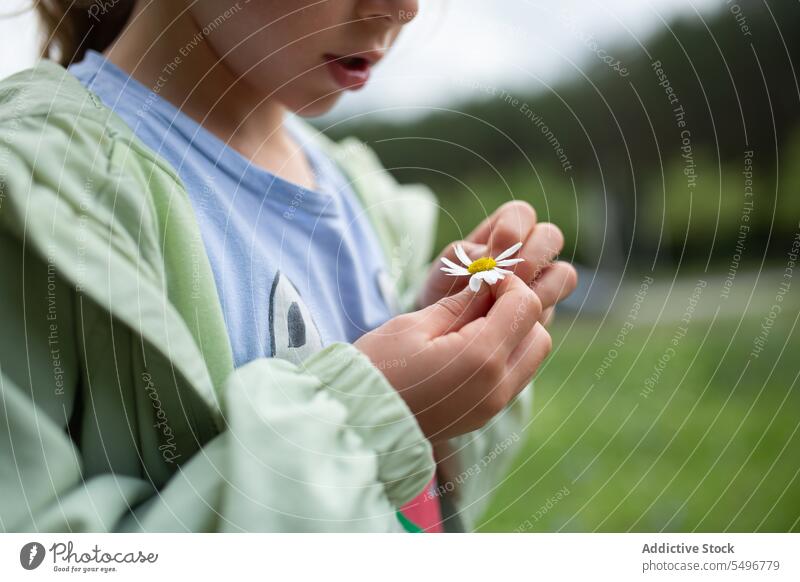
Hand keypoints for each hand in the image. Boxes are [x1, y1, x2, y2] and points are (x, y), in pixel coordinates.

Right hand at [356, 275, 550, 440]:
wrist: (357, 423)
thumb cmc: (378, 369)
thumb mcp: (414, 325)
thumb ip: (461, 303)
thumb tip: (489, 282)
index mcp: (481, 359)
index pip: (525, 306)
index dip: (507, 283)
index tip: (481, 277)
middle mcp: (497, 387)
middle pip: (538, 333)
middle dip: (517, 309)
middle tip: (480, 298)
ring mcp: (493, 406)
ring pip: (530, 356)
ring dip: (513, 333)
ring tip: (473, 322)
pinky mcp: (484, 415)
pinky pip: (513, 377)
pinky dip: (504, 355)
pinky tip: (469, 346)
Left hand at [418, 201, 577, 324]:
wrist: (445, 328)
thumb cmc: (444, 289)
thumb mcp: (448, 269)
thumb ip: (467, 258)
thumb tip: (489, 259)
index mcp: (504, 231)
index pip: (521, 214)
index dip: (510, 232)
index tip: (488, 258)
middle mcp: (529, 252)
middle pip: (551, 236)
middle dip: (530, 258)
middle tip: (507, 281)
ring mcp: (542, 283)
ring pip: (564, 274)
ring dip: (541, 288)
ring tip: (512, 305)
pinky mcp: (544, 314)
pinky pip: (553, 311)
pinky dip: (534, 317)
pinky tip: (512, 326)